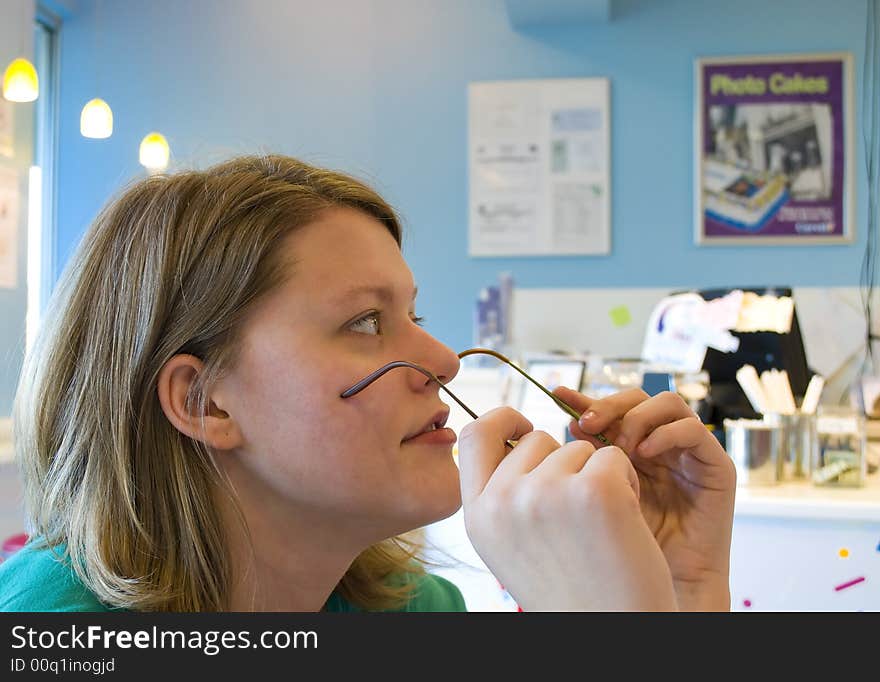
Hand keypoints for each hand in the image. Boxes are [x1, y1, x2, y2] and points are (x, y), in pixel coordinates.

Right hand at [457, 406, 677, 610]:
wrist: (611, 632)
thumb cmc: (570, 592)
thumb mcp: (511, 545)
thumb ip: (503, 494)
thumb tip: (517, 438)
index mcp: (478, 515)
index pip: (474, 435)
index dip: (502, 421)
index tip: (525, 427)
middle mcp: (505, 500)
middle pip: (537, 439)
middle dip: (564, 462)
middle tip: (578, 513)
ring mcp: (548, 491)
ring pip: (579, 448)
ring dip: (597, 475)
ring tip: (600, 527)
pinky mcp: (595, 489)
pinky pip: (613, 457)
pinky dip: (626, 481)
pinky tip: (624, 522)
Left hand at [553, 387, 735, 610]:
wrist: (661, 584)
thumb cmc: (626, 543)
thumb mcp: (597, 492)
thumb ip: (589, 459)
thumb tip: (570, 421)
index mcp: (630, 448)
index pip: (610, 408)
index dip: (585, 399)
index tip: (558, 396)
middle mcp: (660, 444)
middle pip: (637, 398)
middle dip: (609, 405)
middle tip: (586, 425)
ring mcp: (688, 453)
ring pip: (667, 403)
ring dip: (637, 418)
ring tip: (619, 447)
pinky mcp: (715, 465)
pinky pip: (694, 430)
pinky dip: (665, 434)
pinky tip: (643, 454)